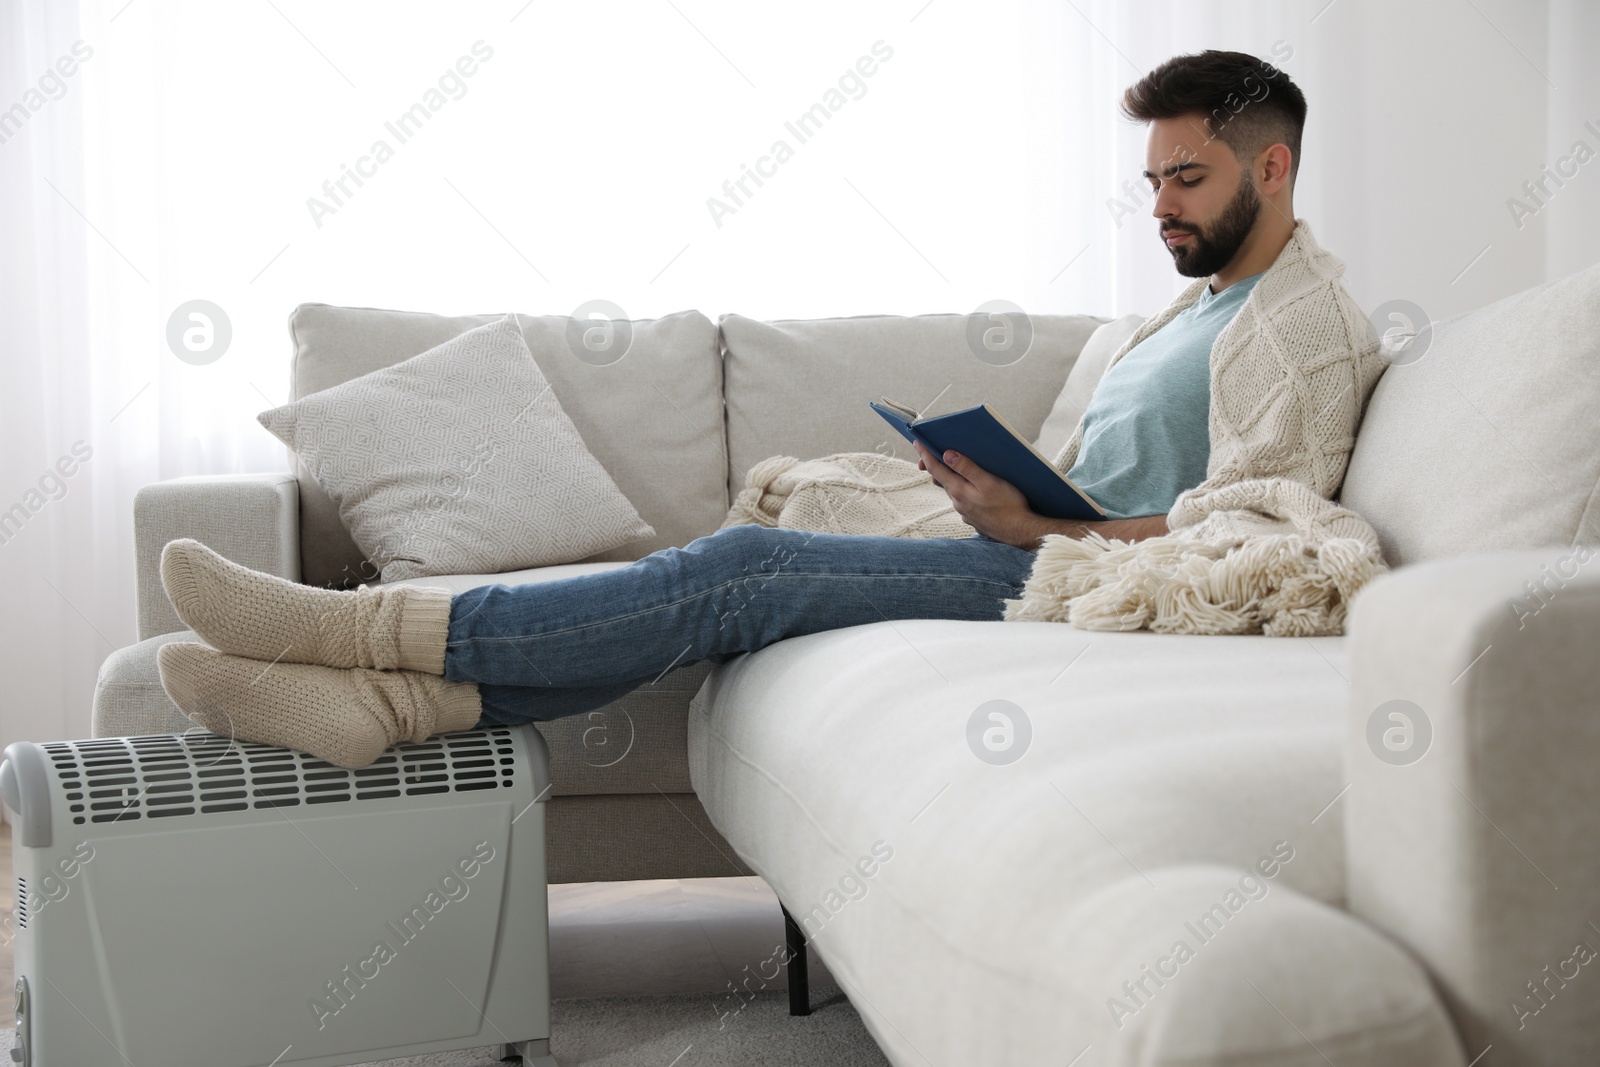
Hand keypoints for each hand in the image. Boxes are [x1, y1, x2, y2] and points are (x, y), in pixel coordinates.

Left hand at [914, 440, 1045, 549]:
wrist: (1020, 532)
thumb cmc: (1008, 505)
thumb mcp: (988, 482)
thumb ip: (967, 468)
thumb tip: (947, 454)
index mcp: (958, 491)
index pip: (935, 469)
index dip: (925, 454)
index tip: (917, 442)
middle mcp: (957, 502)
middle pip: (942, 480)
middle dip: (935, 465)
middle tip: (931, 452)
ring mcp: (965, 512)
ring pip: (953, 491)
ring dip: (951, 478)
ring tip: (953, 467)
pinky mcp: (974, 518)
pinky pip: (963, 501)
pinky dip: (963, 490)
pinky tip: (973, 488)